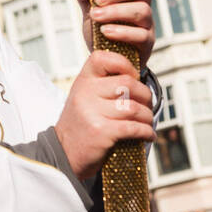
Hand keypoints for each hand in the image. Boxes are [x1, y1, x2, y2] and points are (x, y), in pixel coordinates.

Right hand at [55, 49, 154, 178]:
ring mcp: (93, 113)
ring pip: (134, 107)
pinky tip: (148, 135)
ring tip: (147, 122)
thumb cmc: (80, 124)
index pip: (103, 58)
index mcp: (83, 81)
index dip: (124, 64)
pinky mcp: (101, 132)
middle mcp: (86, 94)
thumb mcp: (83, 97)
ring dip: (147, 116)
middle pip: (128, 84)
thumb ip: (102, 84)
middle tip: (147, 105)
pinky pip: (134, 128)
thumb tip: (135, 76)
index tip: (133, 76)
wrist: (63, 154)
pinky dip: (146, 132)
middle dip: (145, 95)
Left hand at [74, 0, 154, 69]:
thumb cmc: (100, 29)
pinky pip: (140, 34)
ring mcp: (147, 24)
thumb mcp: (89, 8)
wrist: (104, 59)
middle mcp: (144, 4)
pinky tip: (104, 31)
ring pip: (142, 10)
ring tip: (96, 16)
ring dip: (116, 11)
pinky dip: (121, 31)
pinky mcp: (146, 43)